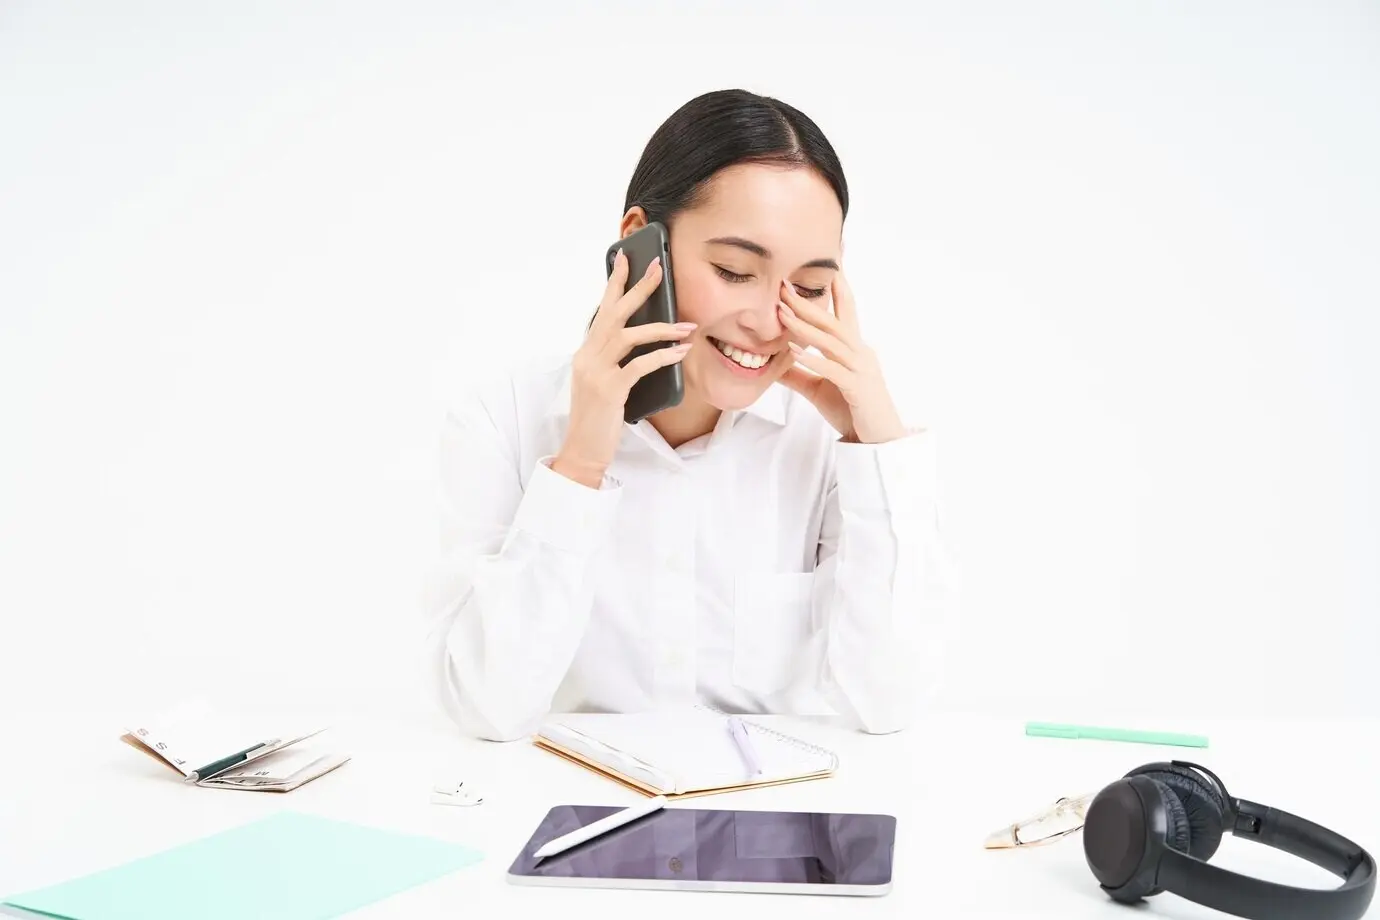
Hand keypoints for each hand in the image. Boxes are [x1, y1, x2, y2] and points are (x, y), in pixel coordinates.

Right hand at [553, 249, 695, 486]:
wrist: (583, 450)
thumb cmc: (598, 418)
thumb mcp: (602, 384)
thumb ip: (613, 361)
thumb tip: (641, 340)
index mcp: (585, 353)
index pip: (601, 311)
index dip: (613, 284)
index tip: (625, 259)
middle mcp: (587, 357)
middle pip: (614, 313)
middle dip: (638, 288)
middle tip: (658, 268)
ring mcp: (596, 372)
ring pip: (629, 335)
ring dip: (662, 327)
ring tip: (688, 326)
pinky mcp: (610, 389)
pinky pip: (640, 364)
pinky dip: (663, 355)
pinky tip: (680, 352)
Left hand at [776, 271, 907, 443]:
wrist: (879, 441)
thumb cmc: (853, 411)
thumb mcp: (819, 388)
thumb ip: (799, 372)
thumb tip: (775, 362)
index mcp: (854, 349)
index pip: (845, 311)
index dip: (837, 286)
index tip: (828, 263)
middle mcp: (860, 353)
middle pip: (833, 321)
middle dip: (809, 302)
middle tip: (785, 284)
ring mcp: (861, 370)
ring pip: (832, 342)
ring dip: (805, 327)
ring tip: (783, 314)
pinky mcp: (858, 389)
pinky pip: (834, 371)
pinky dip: (814, 360)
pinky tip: (796, 352)